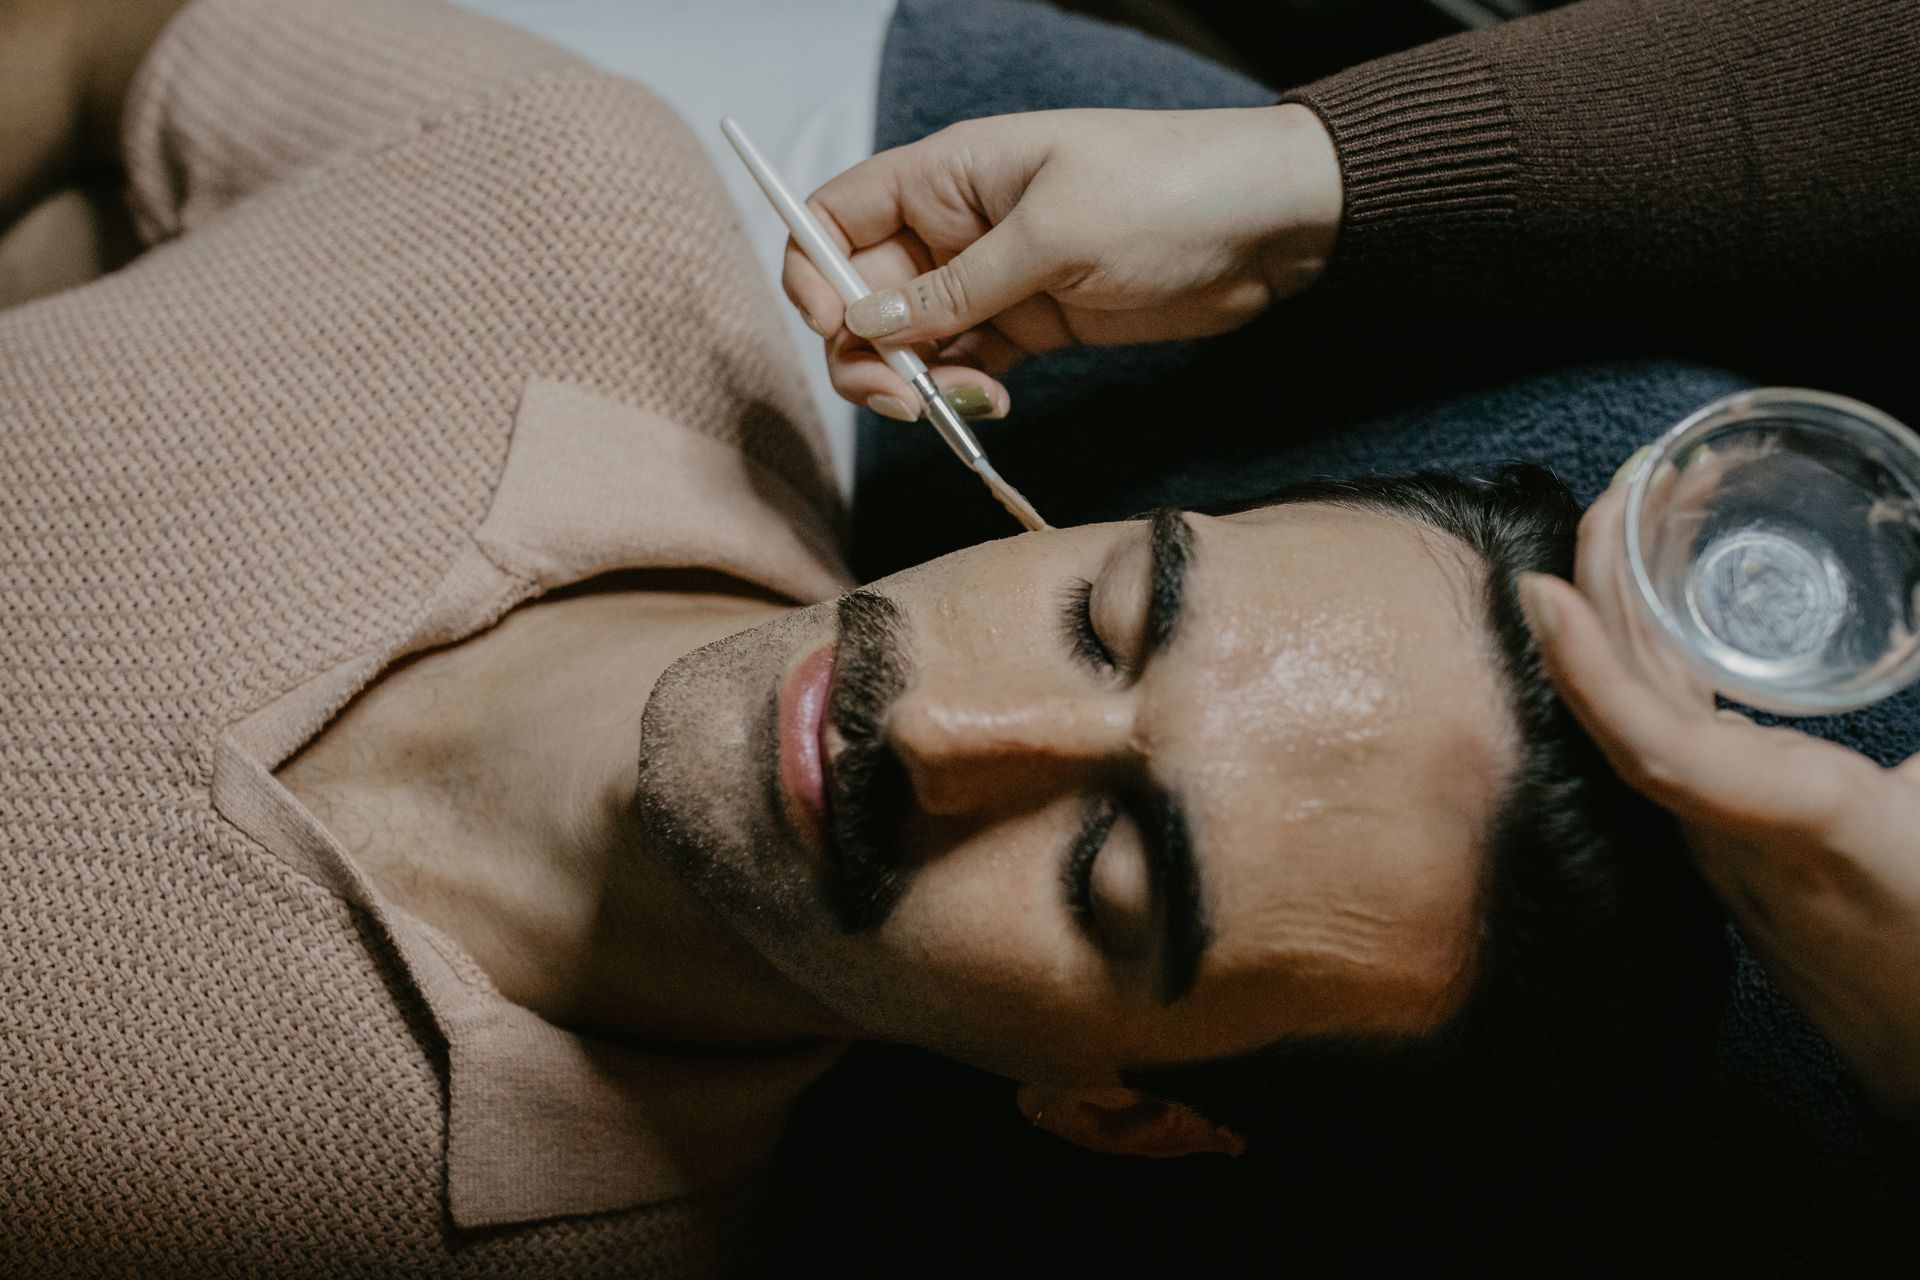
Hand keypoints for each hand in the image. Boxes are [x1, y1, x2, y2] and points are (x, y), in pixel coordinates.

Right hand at [781, 105, 1340, 420]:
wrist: (1266, 224)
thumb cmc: (1164, 190)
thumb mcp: (1053, 233)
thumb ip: (958, 286)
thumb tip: (866, 324)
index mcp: (946, 176)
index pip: (835, 216)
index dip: (814, 271)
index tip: (836, 326)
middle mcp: (955, 228)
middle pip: (861, 295)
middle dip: (864, 351)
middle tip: (905, 397)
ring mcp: (991, 280)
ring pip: (910, 342)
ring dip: (917, 383)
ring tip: (967, 403)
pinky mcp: (1030, 326)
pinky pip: (966, 366)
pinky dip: (964, 394)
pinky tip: (996, 403)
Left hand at [1519, 476, 1919, 1130]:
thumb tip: (1909, 606)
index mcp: (1797, 827)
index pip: (1659, 750)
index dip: (1592, 672)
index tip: (1543, 593)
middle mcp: (1731, 833)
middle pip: (1632, 701)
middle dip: (1616, 583)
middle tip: (1631, 482)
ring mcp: (1721, 837)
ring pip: (1644, 711)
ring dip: (1636, 610)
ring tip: (1653, 513)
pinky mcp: (1732, 835)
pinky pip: (1667, 731)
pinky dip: (1660, 656)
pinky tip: (1677, 601)